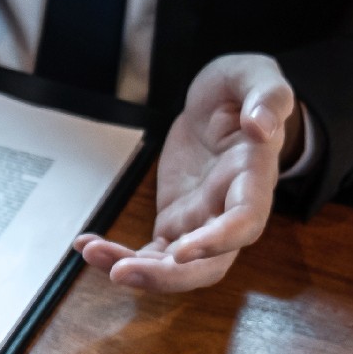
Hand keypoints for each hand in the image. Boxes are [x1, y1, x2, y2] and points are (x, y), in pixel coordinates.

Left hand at [75, 53, 299, 291]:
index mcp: (254, 178)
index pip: (245, 222)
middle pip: (209, 265)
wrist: (222, 104)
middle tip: (121, 272)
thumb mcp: (256, 76)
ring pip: (175, 267)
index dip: (217, 241)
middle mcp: (229, 210)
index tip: (182, 251)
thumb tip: (260, 126)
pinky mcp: (175, 220)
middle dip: (166, 277)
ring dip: (135, 269)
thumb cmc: (243, 90)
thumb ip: (266, 97)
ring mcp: (201, 220)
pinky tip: (86, 245)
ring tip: (91, 252)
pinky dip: (119, 255)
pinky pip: (150, 252)